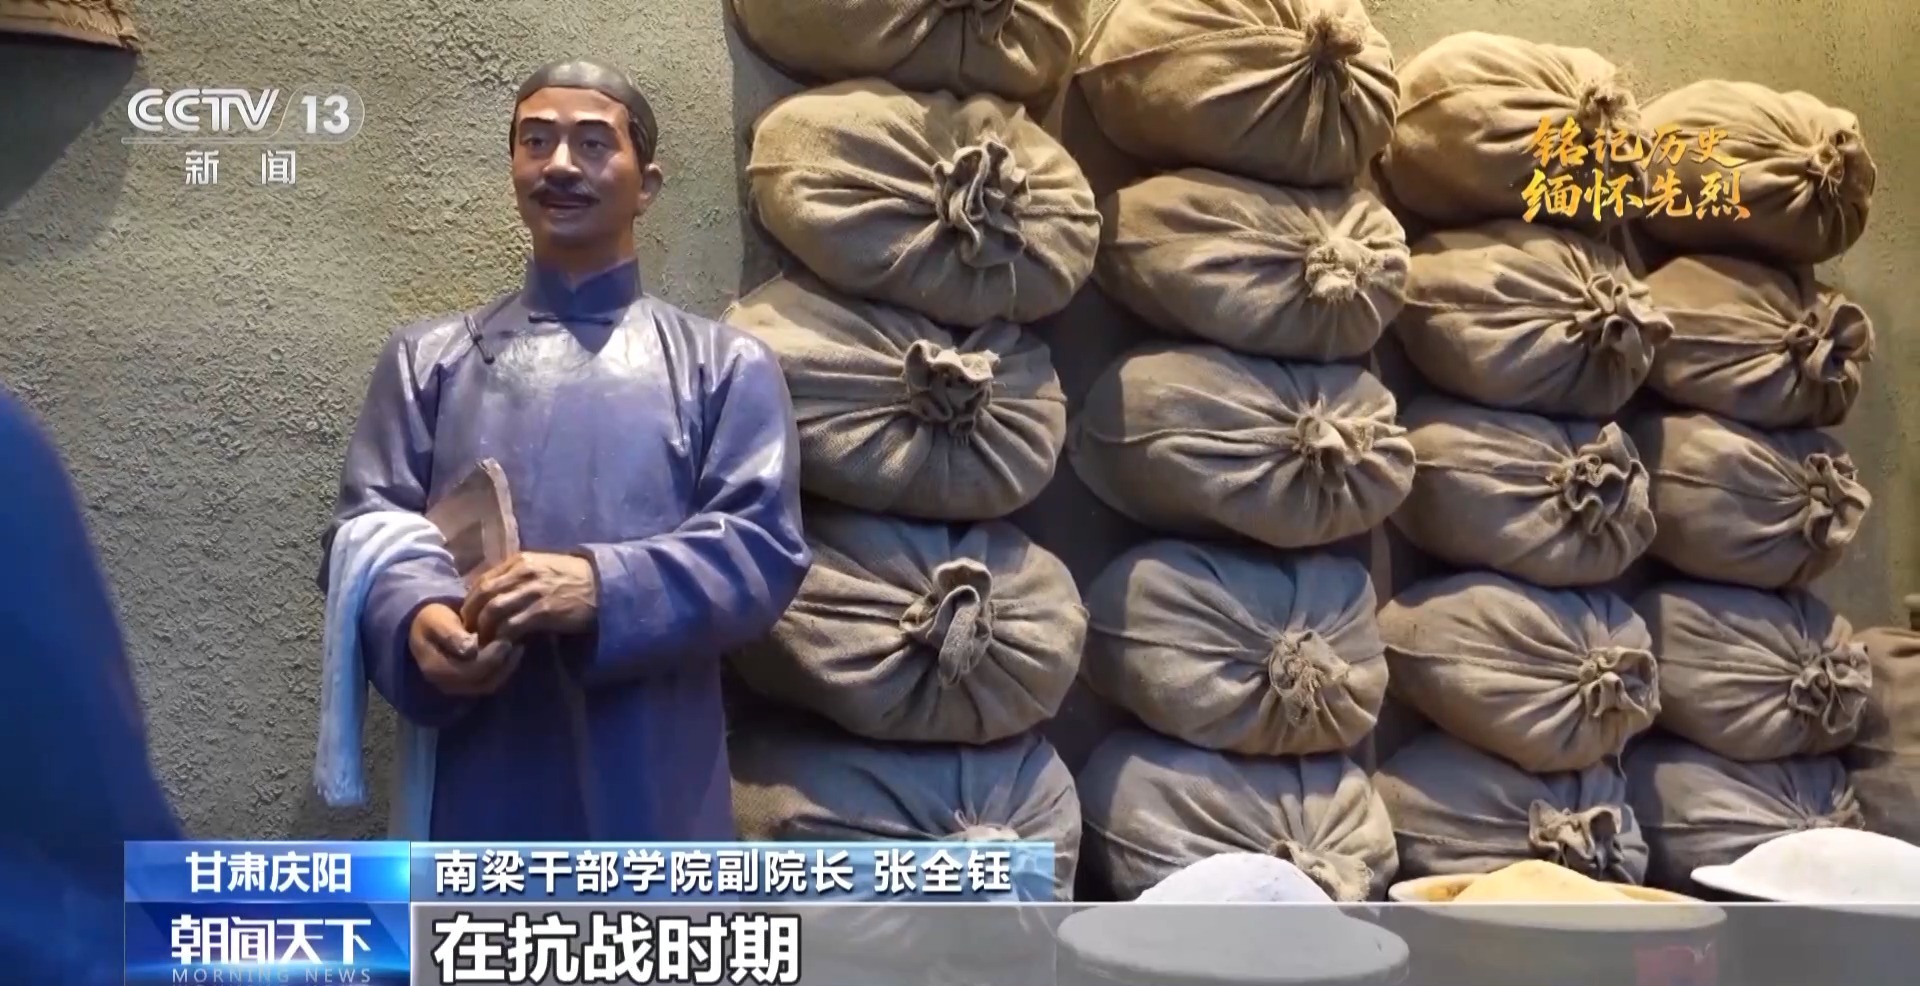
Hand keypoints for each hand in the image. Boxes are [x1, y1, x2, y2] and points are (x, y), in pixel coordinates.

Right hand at [410, 603, 522, 695]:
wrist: (428, 627)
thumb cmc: (432, 620)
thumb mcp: (436, 621)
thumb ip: (451, 635)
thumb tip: (470, 649)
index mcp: (436, 670)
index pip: (469, 672)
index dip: (489, 658)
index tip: (505, 641)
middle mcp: (447, 684)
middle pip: (482, 682)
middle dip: (502, 664)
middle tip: (517, 644)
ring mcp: (459, 687)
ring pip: (489, 685)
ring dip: (506, 668)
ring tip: (518, 647)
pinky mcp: (469, 684)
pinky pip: (491, 682)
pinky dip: (504, 669)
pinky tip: (513, 653)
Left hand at [461, 551, 598, 645]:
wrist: (604, 587)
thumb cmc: (574, 579)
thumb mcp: (543, 568)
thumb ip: (518, 577)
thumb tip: (494, 594)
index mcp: (520, 561)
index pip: (482, 580)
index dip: (470, 602)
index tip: (470, 619)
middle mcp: (523, 572)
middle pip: (482, 595)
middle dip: (472, 617)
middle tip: (471, 635)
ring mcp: (533, 591)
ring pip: (493, 611)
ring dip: (484, 630)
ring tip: (485, 643)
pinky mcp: (543, 611)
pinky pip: (512, 626)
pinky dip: (503, 638)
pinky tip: (505, 646)